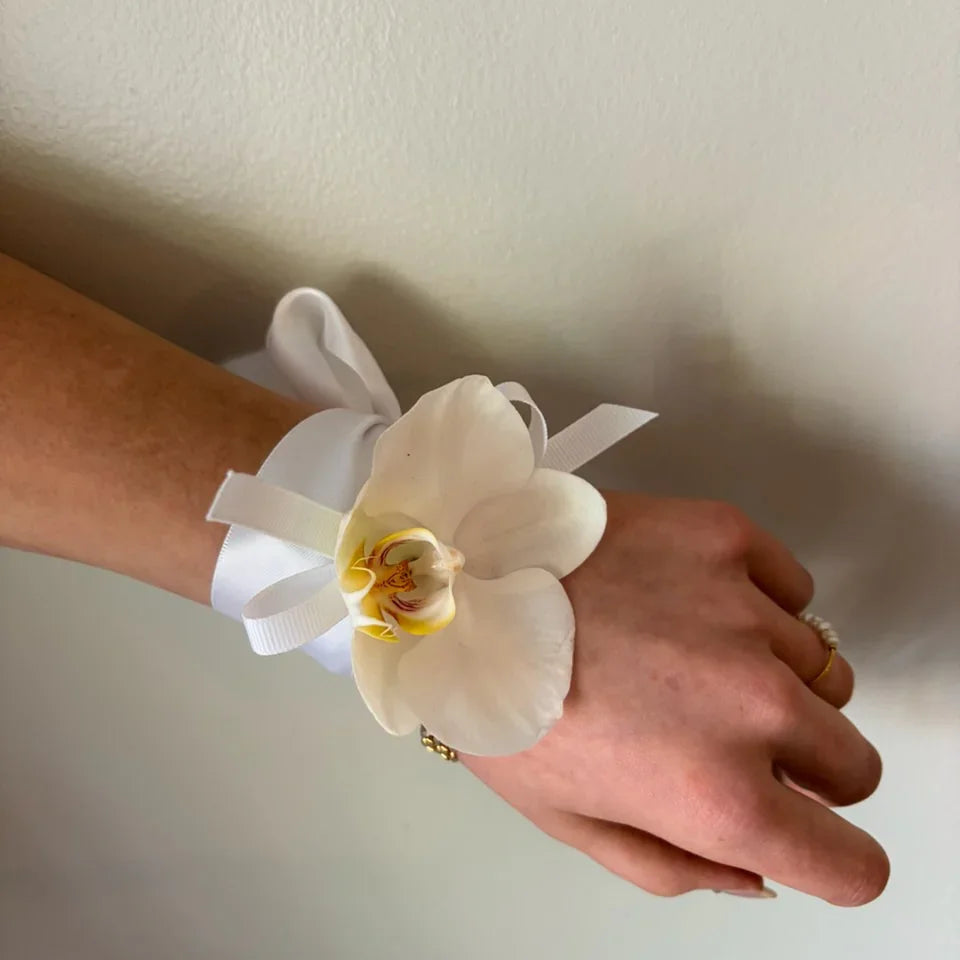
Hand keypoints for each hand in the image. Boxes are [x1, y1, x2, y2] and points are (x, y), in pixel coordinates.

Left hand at [461, 492, 887, 903]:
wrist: (457, 583)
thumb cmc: (499, 702)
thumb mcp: (569, 818)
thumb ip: (675, 867)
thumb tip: (755, 870)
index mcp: (714, 795)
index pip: (853, 867)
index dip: (828, 859)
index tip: (801, 832)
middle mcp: (751, 704)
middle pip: (854, 763)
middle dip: (807, 768)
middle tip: (733, 739)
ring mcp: (744, 611)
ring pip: (823, 671)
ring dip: (774, 678)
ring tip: (688, 658)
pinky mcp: (726, 538)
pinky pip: (795, 589)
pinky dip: (761, 605)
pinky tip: (694, 603)